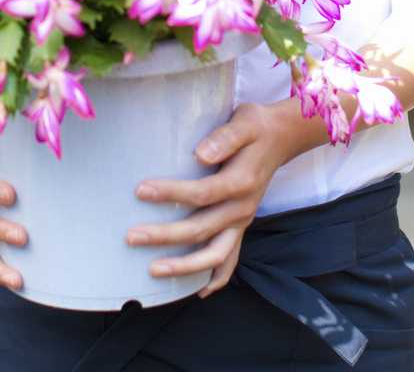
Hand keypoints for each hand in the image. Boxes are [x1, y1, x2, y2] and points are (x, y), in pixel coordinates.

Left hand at [125, 101, 302, 297]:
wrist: (281, 137)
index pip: (201, 194)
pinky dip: (216, 278)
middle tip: (132, 237)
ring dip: (185, 267)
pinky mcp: (240, 226)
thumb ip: (224, 138)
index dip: (171, 194)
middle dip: (165, 236)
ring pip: (215, 254)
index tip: (140, 191)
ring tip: (153, 270)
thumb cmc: (256, 127)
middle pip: (201, 229)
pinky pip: (230, 259)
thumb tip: (201, 154)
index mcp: (241, 182)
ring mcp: (242, 221)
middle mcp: (242, 207)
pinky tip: (197, 290)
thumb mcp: (244, 122)